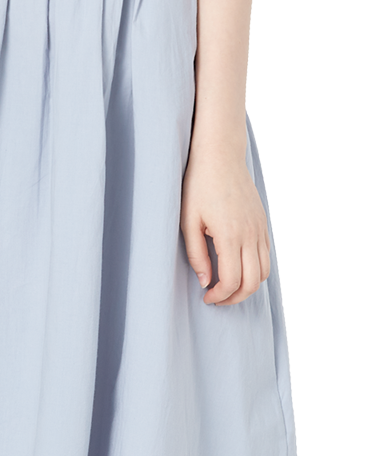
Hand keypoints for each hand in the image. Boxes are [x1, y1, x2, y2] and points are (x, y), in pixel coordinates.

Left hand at [180, 142, 270, 305]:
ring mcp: (260, 229)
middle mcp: (251, 234)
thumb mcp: (188, 221)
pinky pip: (266, 256)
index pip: (233, 280)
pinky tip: (237, 267)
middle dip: (236, 298)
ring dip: (248, 285)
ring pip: (264, 272)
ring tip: (227, 286)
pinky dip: (255, 269)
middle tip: (217, 298)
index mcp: (230, 235)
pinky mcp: (263, 223)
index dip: (220, 296)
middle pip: (253, 282)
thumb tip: (205, 282)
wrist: (220, 157)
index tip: (206, 297)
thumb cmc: (198, 186)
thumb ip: (196, 255)